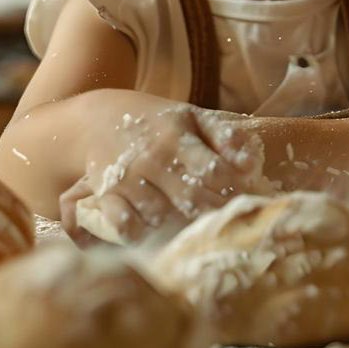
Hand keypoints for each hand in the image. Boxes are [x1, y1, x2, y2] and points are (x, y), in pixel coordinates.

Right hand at [64, 97, 275, 243]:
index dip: (231, 187)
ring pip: (160, 214)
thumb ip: (223, 136)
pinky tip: (150, 225)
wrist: (98, 118)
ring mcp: (127, 177)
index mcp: (177, 135)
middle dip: (210, 209)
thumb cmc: (156, 121)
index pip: (213, 170)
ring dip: (175, 221)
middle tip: (220, 214)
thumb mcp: (191, 116)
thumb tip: (250, 163)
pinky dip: (139, 231)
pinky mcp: (106, 193)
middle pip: (191, 196)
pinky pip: (125, 224)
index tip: (240, 195)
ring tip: (185, 215)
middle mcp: (152, 157)